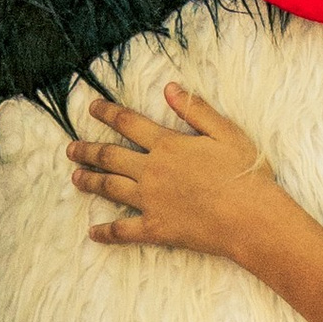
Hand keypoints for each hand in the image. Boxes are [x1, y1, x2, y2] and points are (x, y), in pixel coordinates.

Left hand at [67, 84, 275, 258]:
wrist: (251, 218)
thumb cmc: (245, 174)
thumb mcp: (226, 132)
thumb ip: (195, 110)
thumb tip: (168, 88)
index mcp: (168, 145)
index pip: (128, 123)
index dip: (107, 113)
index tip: (91, 107)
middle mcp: (152, 171)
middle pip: (110, 156)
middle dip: (87, 150)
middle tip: (71, 148)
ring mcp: (150, 201)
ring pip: (110, 188)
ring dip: (90, 181)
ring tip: (75, 178)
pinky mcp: (155, 228)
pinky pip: (123, 231)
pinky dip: (105, 233)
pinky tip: (92, 233)